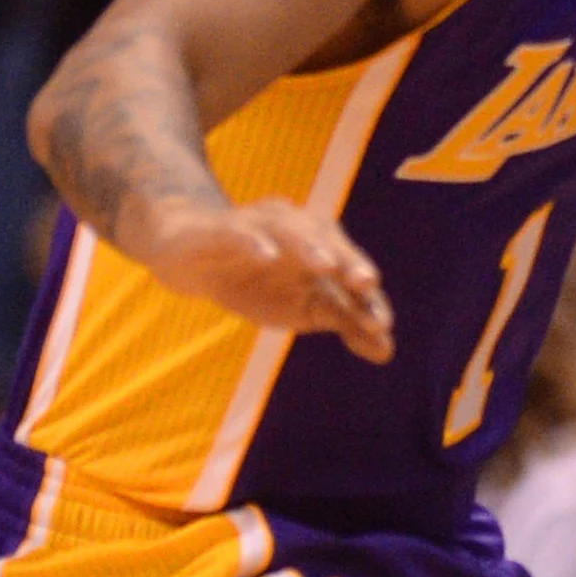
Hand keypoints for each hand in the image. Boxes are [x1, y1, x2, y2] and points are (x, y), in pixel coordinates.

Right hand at [117, 193, 393, 362]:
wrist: (188, 257)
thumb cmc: (254, 280)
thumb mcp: (301, 308)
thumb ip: (345, 323)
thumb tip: (387, 350)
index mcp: (321, 248)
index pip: (349, 269)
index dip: (366, 297)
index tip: (382, 325)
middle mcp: (295, 230)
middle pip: (327, 240)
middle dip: (348, 260)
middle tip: (367, 282)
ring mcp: (258, 226)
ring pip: (288, 230)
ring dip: (310, 247)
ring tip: (328, 267)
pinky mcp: (220, 230)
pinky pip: (237, 232)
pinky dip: (253, 241)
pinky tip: (266, 255)